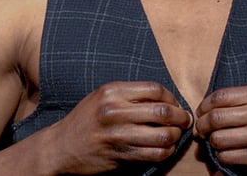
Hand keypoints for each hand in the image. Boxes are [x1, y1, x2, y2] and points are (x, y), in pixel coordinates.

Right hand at [45, 81, 192, 173]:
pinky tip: (166, 148)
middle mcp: (115, 111)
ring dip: (176, 136)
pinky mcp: (120, 156)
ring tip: (176, 134)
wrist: (61, 147)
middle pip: (162, 112)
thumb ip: (130, 93)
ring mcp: (118, 135)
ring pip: (161, 136)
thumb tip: (165, 97)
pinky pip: (153, 155)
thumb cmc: (86, 117)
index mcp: (113, 91)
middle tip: (185, 120)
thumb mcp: (103, 95)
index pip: (154, 89)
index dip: (171, 96)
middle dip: (180, 117)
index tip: (175, 103)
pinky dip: (166, 152)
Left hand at [194, 84, 246, 171]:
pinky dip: (222, 157)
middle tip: (201, 129)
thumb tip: (212, 105)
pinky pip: (230, 157)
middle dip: (203, 125)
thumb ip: (246, 97)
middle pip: (216, 117)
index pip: (221, 96)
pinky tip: (226, 153)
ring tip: (214, 141)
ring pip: (220, 139)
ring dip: (212, 142)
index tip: (201, 111)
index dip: (204, 104)